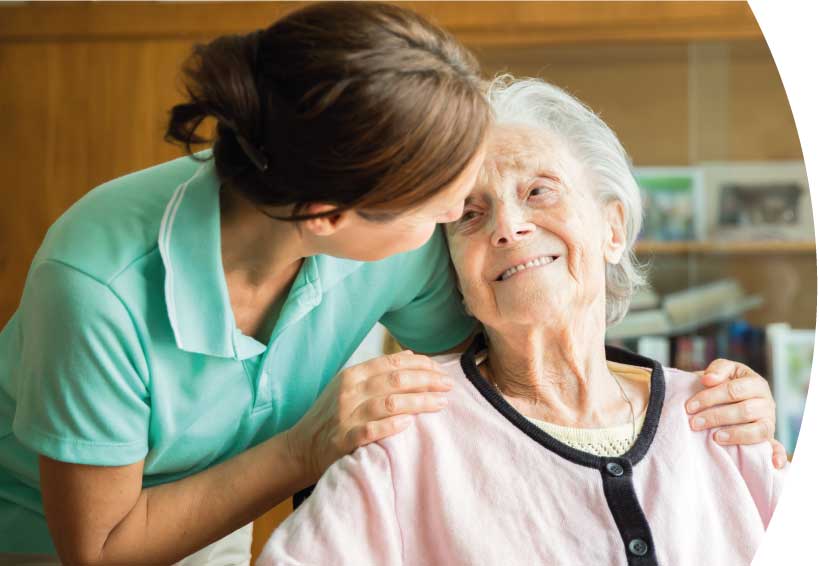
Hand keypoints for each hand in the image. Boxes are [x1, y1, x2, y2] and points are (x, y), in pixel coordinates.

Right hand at [284, 350, 452, 482]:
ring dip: (420, 402)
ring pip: (390, 403)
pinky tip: (410, 423)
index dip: (421, 364)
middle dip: (427, 380)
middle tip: (449, 385)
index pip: (393, 362)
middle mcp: (350, 391)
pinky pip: (371, 430)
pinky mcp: (344, 440)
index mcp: (353, 374)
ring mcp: (346, 416)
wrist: (300, 447)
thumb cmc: (331, 416)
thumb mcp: (349, 386)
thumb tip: (410, 355)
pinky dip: (392, 425)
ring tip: (441, 403)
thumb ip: (377, 371)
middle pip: (396, 380)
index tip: (441, 370)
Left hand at [685, 358, 786, 468]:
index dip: (710, 398)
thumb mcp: (724, 370)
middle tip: (694, 423)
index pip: (733, 390)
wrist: (735, 396)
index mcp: (756, 383)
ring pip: (757, 430)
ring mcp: (769, 421)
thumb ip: (718, 370)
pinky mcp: (769, 437)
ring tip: (715, 438)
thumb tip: (707, 379)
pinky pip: (777, 447)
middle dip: (716, 417)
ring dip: (736, 435)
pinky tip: (773, 463)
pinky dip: (777, 455)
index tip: (689, 407)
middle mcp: (767, 402)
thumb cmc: (727, 382)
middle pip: (744, 411)